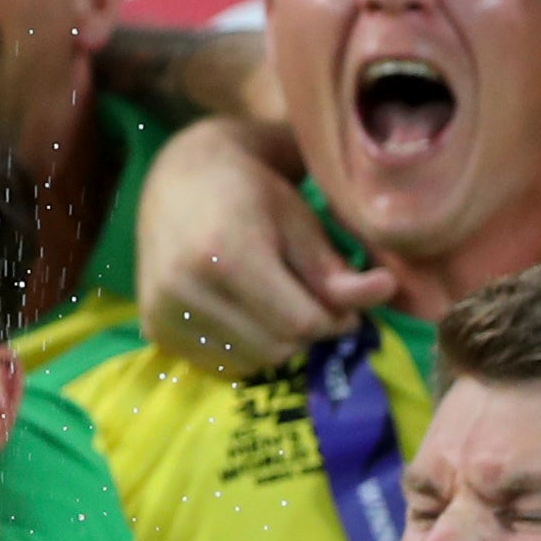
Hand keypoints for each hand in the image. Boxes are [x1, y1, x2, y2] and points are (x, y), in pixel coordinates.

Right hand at [136, 115, 376, 376]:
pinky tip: (242, 313)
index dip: (334, 320)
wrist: (180, 177)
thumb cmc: (250, 192)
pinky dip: (244, 347)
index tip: (343, 302)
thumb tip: (386, 292)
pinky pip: (220, 364)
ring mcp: (164, 312)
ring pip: (251, 362)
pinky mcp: (154, 329)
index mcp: (224, 254)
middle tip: (307, 299)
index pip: (300, 323)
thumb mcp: (300, 220)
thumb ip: (335, 268)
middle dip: (304, 331)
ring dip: (275, 342)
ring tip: (273, 303)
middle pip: (277, 348)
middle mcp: (185, 288)